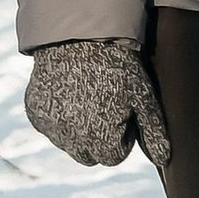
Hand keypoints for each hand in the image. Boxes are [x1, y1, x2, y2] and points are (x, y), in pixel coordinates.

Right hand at [25, 39, 172, 167]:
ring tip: (90, 99)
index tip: (124, 112)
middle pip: (90, 156)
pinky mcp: (34, 114)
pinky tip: (71, 95)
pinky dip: (61, 118)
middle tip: (108, 107)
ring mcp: (49, 127)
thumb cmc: (117, 68)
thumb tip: (163, 160)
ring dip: (80, 131)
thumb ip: (154, 132)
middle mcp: (70, 139)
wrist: (78, 38)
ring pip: (70, 144)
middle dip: (101, 139)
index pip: (114, 156)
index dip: (123, 135)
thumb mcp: (142, 98)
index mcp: (98, 139)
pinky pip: (52, 128)